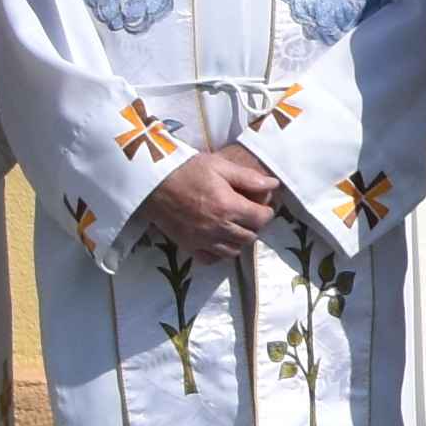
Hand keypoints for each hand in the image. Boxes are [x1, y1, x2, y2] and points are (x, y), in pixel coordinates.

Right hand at [134, 144, 289, 261]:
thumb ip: (248, 178)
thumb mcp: (220, 166)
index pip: (261, 219)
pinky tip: (217, 239)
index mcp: (228, 207)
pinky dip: (218, 253)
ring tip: (234, 226)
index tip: (262, 205)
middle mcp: (218, 228)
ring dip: (238, 240)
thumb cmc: (186, 170)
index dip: (266, 211)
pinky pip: (211, 259)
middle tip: (248, 214)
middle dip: (254, 226)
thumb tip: (274, 185)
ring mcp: (202, 240)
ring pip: (233, 250)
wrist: (152, 182)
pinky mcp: (188, 246)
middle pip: (250, 236)